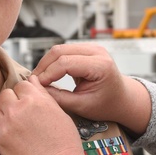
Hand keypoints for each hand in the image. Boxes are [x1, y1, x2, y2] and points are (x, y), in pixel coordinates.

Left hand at [0, 77, 85, 154]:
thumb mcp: (59, 113)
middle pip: (6, 93)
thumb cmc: (63, 144)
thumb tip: (32, 81)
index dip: (27, 92)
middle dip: (13, 100)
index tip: (30, 100)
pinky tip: (14, 134)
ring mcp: (5, 124)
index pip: (22, 84)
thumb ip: (43, 94)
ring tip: (18, 124)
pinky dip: (1, 127)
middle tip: (24, 112)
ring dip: (5, 112)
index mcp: (34, 100)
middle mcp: (17, 109)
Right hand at [32, 43, 150, 134]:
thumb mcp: (83, 106)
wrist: (122, 99)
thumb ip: (60, 98)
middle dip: (44, 66)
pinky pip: (64, 51)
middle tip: (33, 82)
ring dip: (47, 63)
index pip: (66, 63)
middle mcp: (97, 52)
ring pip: (59, 49)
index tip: (37, 86)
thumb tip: (38, 90)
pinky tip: (47, 75)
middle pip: (60, 51)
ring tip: (39, 80)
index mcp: (100, 65)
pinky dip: (53, 62)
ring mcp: (92, 48)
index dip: (48, 74)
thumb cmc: (107, 104)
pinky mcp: (86, 49)